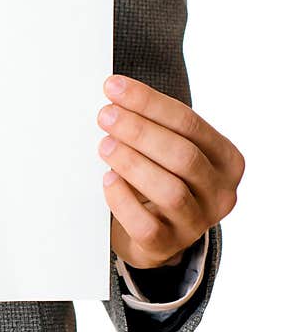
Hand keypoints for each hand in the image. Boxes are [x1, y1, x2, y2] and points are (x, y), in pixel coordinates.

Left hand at [97, 75, 243, 267]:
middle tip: (105, 115)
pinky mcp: (169, 244)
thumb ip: (155, 124)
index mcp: (226, 159)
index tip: (113, 87)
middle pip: (182, 155)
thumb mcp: (170, 150)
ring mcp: (197, 221)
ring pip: (169, 190)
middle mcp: (220, 192)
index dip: (149, 103)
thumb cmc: (162, 178)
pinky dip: (124, 200)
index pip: (189, 123)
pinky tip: (108, 180)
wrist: (157, 231)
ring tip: (104, 145)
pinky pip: (146, 225)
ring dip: (132, 163)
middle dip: (139, 131)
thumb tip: (115, 92)